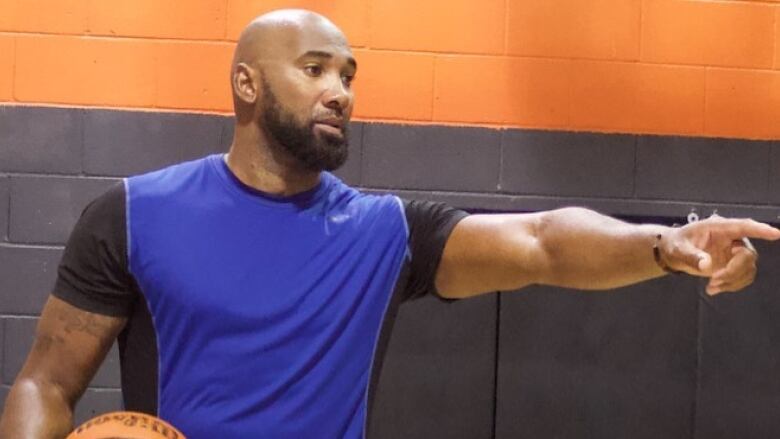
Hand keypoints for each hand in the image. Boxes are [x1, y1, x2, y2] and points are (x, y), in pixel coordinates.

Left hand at [659, 216, 779, 294]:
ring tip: (711, 287)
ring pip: (748, 268)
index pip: (744, 227)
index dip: (760, 230)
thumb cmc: (676, 244)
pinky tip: (713, 289)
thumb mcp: (678, 249)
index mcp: (719, 228)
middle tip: (714, 280)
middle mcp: (732, 239)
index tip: (776, 234)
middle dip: (734, 271)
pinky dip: (731, 286)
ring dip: (732, 281)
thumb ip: (691, 256)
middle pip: (747, 255)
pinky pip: (743, 277)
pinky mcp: (734, 265)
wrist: (673, 252)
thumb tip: (706, 264)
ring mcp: (734, 252)